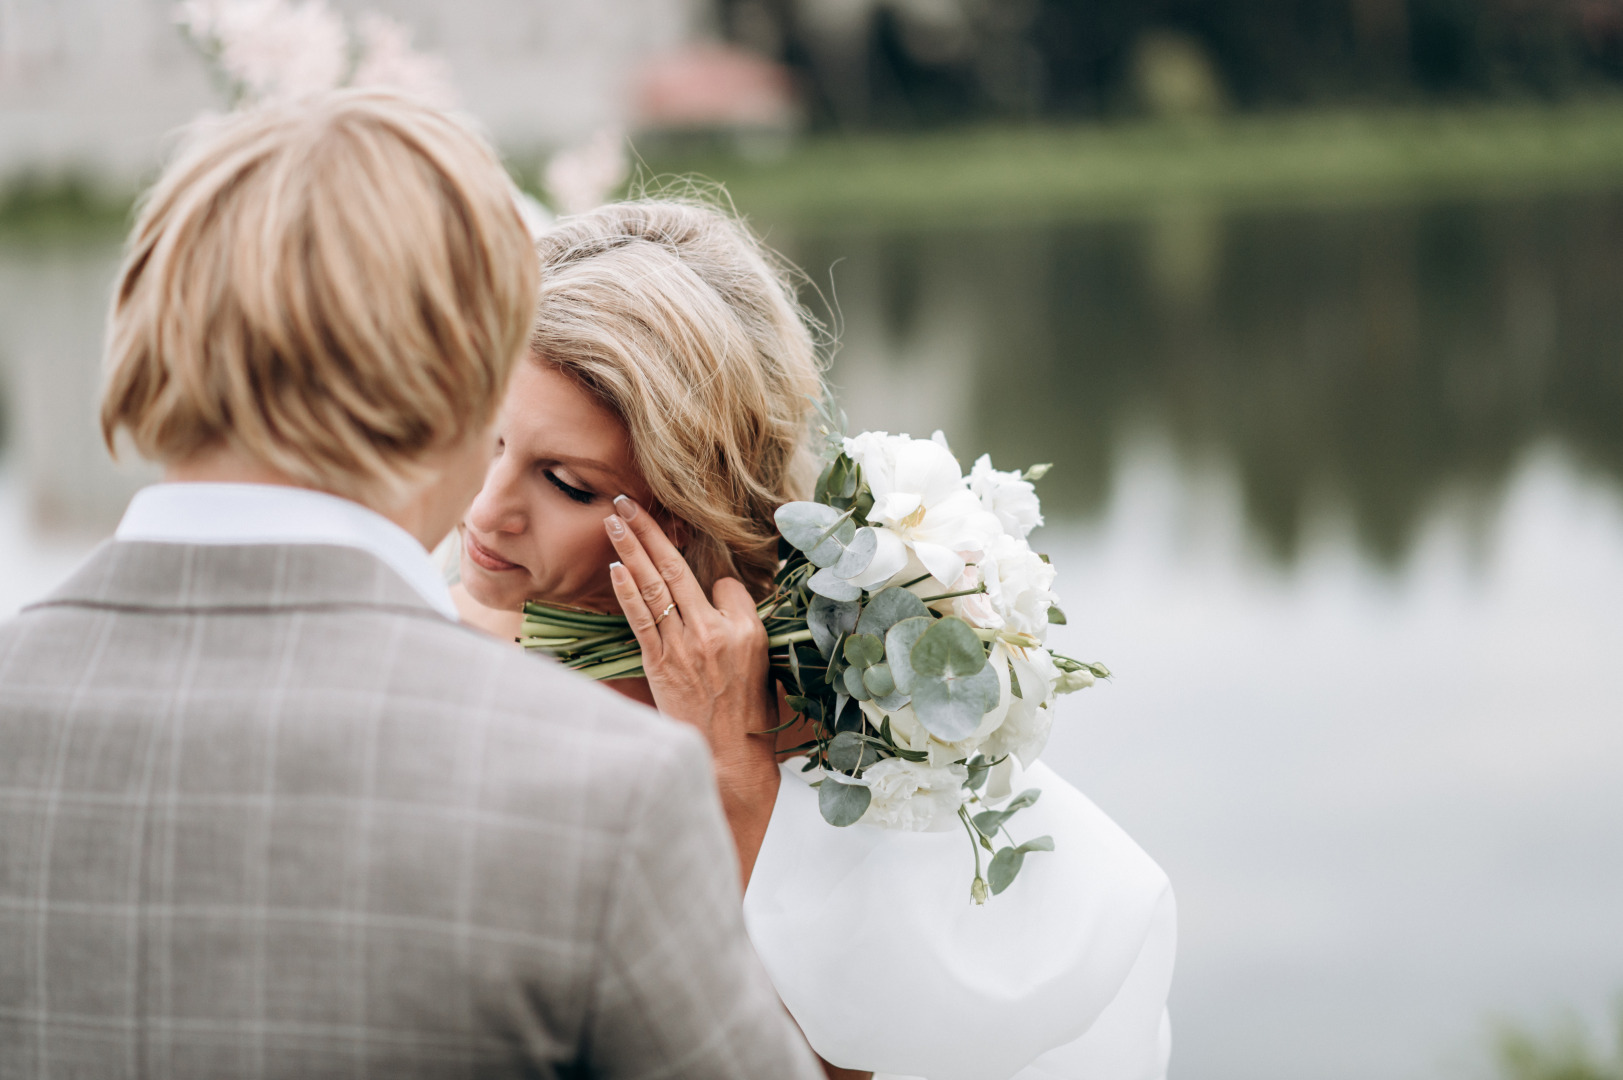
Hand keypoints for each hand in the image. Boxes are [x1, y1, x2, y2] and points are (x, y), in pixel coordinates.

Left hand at [604, 495, 779, 886]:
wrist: (728, 756)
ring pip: (654, 587)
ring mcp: (683, 647)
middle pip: (678, 570)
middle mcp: (714, 633)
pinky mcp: (658, 663)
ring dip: (631, 549)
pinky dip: (627, 591)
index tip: (696, 565)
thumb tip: (720, 592)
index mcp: (746, 630)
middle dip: (651, 531)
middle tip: (628, 500)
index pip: (726, 583)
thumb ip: (742, 621)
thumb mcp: (763, 661)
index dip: (714, 579)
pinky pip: (640, 618)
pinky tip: (615, 567)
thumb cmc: (748, 711)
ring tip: (614, 519)